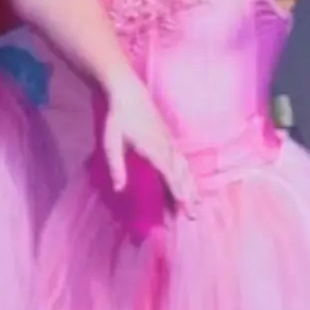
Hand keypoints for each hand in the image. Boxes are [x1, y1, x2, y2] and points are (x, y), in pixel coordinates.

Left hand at [101, 75, 198, 212]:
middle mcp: (167, 148)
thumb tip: (119, 188)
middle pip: (181, 175)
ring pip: (185, 169)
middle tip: (194, 216)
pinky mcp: (170, 139)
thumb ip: (116, 165)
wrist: (130, 93)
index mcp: (154, 149)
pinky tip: (191, 183)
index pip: (170, 175)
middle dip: (188, 196)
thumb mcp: (111, 141)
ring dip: (192, 187)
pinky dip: (189, 175)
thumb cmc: (118, 118)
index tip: (185, 207)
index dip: (178, 192)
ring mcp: (171, 143)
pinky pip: (183, 161)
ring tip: (198, 204)